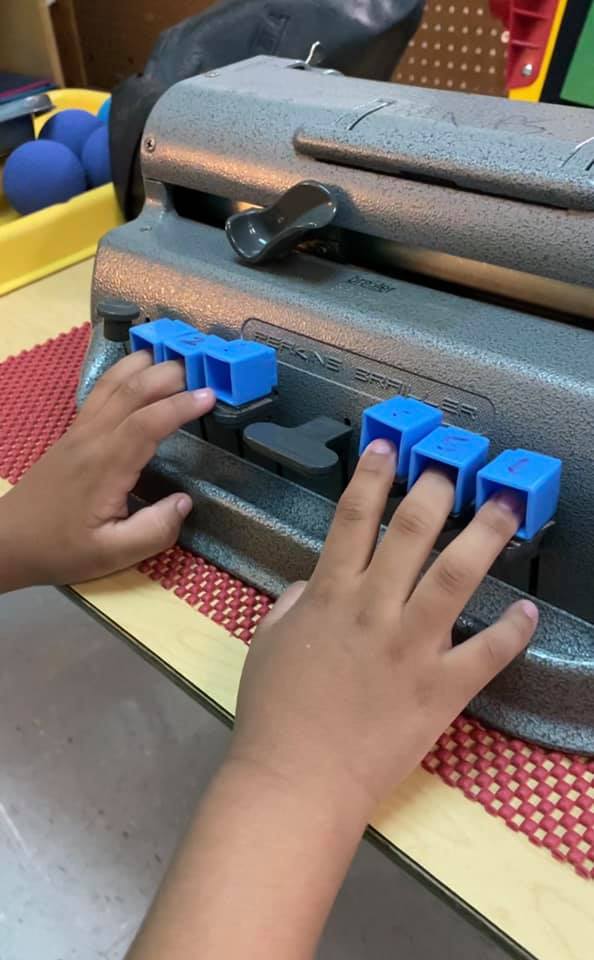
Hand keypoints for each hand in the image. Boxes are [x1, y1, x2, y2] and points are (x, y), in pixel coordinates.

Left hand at [0, 350, 214, 590]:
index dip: (180, 406)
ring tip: (176, 356)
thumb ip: (154, 531)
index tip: (211, 396)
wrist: (8, 541)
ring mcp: (79, 432)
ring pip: (112, 383)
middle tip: (206, 368)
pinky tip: (139, 369)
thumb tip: (185, 502)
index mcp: (105, 467)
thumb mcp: (111, 554)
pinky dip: (124, 373)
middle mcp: (92, 439)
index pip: (147, 423)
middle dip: (169, 374)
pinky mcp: (73, 433)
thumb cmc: (60, 549)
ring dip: (145, 365)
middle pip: (131, 391)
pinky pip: (100, 391)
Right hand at [231, 437, 537, 817]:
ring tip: (505, 507)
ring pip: (455, 577)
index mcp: (330, 595)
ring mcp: (412, 647)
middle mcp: (374, 609)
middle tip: (452, 469)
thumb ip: (292, 605)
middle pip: (411, 534)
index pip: (352, 520)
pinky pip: (485, 655)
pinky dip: (510, 632)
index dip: (371, 477)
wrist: (297, 780)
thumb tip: (312, 583)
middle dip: (435, 491)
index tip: (388, 448)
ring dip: (484, 537)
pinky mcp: (441, 689)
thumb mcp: (267, 644)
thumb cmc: (274, 713)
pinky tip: (527, 610)